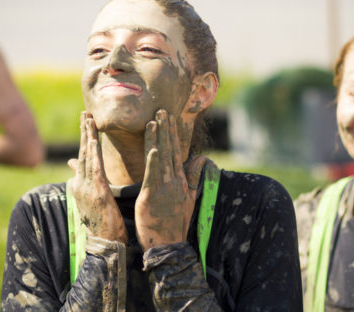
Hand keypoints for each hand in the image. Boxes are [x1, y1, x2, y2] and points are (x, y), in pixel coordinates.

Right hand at [68, 111, 127, 242]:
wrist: (105, 244)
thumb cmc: (102, 222)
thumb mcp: (91, 199)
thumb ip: (84, 182)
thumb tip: (73, 167)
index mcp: (81, 185)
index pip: (82, 156)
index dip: (84, 138)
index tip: (86, 122)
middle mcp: (81, 184)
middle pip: (83, 152)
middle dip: (84, 131)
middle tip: (85, 112)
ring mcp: (87, 188)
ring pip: (87, 156)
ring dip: (88, 136)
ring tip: (88, 118)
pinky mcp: (97, 192)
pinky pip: (96, 168)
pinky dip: (94, 152)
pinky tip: (95, 139)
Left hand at [135, 109, 205, 250]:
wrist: (169, 244)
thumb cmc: (176, 222)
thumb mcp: (189, 198)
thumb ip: (194, 177)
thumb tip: (201, 158)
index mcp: (180, 180)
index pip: (176, 152)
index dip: (172, 134)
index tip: (169, 118)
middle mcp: (173, 180)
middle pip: (169, 150)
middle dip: (165, 129)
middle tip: (161, 110)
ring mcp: (164, 187)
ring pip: (161, 157)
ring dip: (159, 138)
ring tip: (155, 119)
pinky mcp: (152, 195)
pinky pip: (153, 175)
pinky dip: (154, 160)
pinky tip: (153, 147)